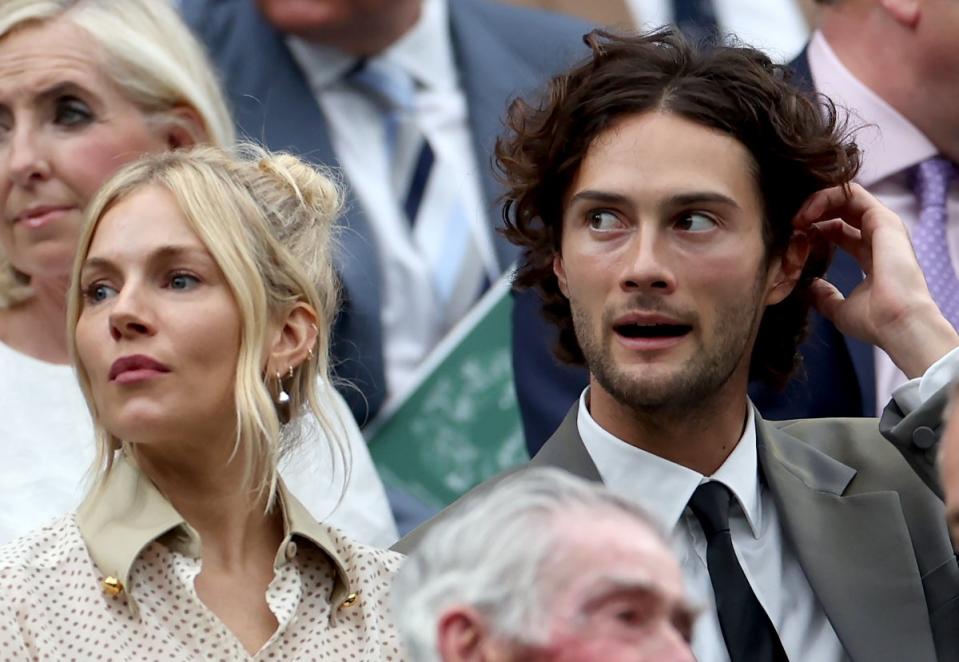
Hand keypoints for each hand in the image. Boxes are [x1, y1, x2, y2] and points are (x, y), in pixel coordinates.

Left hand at [794, 183, 958, 377]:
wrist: (896, 324)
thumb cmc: (874, 321)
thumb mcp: (840, 309)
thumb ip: (824, 296)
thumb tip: (810, 287)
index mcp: (870, 256)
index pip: (837, 230)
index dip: (812, 231)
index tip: (792, 243)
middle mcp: (878, 238)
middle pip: (839, 211)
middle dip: (811, 214)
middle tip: (791, 227)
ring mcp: (883, 227)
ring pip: (845, 197)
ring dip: (815, 203)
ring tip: (797, 220)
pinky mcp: (884, 219)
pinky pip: (852, 193)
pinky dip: (825, 198)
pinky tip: (807, 215)